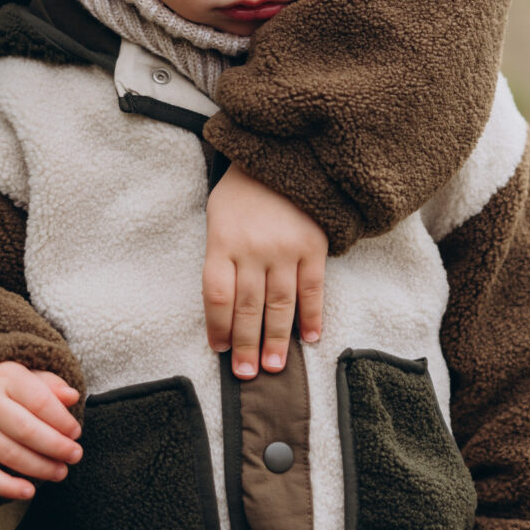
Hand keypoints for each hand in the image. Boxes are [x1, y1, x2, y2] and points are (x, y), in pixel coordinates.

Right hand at [0, 362, 81, 500]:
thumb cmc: (10, 388)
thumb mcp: (31, 377)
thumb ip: (53, 386)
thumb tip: (72, 396)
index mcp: (6, 378)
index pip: (39, 401)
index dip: (62, 420)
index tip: (76, 433)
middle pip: (25, 430)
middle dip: (55, 446)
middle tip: (75, 455)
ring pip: (9, 454)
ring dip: (39, 467)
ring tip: (60, 471)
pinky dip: (7, 487)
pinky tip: (29, 492)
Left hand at [203, 162, 326, 378]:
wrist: (284, 154)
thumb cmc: (244, 192)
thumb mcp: (219, 216)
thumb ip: (220, 257)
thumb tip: (225, 308)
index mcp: (222, 241)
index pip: (216, 295)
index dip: (217, 327)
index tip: (220, 350)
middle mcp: (253, 248)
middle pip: (247, 307)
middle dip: (246, 345)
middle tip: (247, 375)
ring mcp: (285, 247)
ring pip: (280, 304)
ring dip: (277, 339)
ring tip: (273, 366)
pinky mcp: (313, 245)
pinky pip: (313, 288)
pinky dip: (312, 316)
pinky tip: (310, 338)